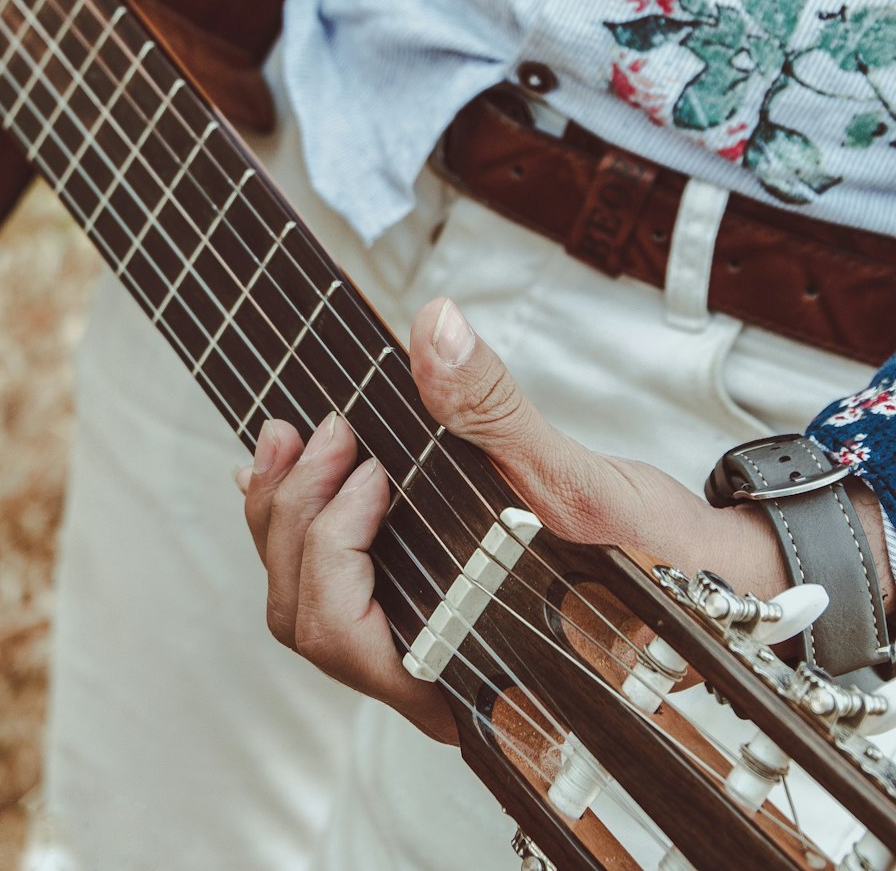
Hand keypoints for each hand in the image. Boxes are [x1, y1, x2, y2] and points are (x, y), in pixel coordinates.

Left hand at [237, 298, 879, 743]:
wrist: (708, 580)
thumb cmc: (659, 562)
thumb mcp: (579, 480)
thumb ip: (493, 408)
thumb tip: (434, 326)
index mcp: (465, 664)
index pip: (345, 632)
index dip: (329, 543)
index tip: (367, 465)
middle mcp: (431, 668)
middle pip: (307, 617)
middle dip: (291, 516)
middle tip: (316, 433)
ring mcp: (422, 642)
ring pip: (310, 606)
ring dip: (285, 517)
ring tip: (290, 441)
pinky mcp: (426, 605)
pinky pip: (336, 585)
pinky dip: (303, 524)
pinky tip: (297, 471)